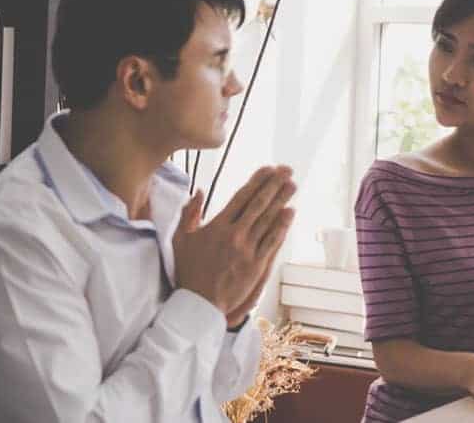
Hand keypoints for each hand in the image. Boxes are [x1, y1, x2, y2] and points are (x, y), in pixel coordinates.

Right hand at [172, 166, 296, 320]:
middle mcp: (235, 235)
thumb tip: (199, 192)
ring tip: (292, 186)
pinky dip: (282, 226)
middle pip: (259, 204)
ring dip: (282, 201)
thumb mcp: (181, 239)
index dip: (257, 182)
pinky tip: (290, 213)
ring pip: (268, 220)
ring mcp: (247, 250)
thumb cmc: (188, 272)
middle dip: (274, 185)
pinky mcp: (256, 265)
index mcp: (217, 226)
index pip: (241, 197)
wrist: (199, 303)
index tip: (268, 169)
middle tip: (287, 171)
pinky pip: (272, 241)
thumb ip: (189, 214)